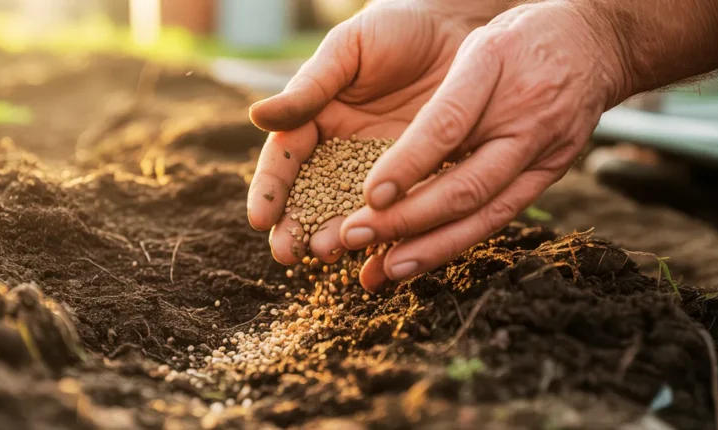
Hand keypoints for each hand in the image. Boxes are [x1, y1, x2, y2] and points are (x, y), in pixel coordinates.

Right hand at [247, 0, 495, 284]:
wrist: (461, 25)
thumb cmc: (397, 26)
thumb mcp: (349, 50)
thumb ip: (308, 87)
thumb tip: (257, 116)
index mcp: (316, 117)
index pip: (284, 159)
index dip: (270, 189)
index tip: (260, 219)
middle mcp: (342, 148)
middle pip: (312, 194)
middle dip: (297, 226)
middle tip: (288, 253)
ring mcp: (379, 166)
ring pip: (351, 209)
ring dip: (336, 234)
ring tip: (328, 254)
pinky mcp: (418, 178)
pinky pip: (398, 210)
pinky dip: (385, 232)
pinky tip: (375, 252)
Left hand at [339, 2, 626, 290]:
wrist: (595, 45)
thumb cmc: (519, 42)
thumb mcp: (475, 46)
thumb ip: (440, 97)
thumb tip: (391, 156)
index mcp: (496, 72)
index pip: (448, 124)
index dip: (408, 163)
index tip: (370, 194)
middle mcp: (524, 122)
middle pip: (465, 185)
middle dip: (407, 219)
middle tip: (355, 236)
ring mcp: (542, 156)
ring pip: (483, 214)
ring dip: (432, 248)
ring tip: (386, 270)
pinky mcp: (547, 177)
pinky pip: (499, 217)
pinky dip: (458, 242)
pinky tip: (421, 259)